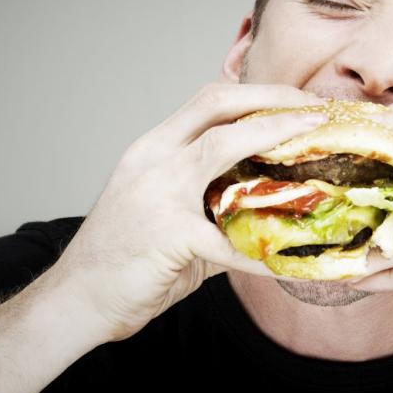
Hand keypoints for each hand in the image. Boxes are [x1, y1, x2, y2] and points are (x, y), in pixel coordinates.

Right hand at [46, 83, 327, 342]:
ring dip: (274, 134)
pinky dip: (262, 251)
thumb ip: (211, 199)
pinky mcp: (166, 235)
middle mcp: (153, 159)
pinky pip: (227, 240)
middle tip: (316, 107)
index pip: (209, 100)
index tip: (296, 97)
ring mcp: (157, 192)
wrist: (75, 300)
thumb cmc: (123, 258)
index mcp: (154, 148)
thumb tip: (268, 200)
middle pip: (217, 104)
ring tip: (316, 136)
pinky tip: (291, 261)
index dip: (257, 93)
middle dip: (272, 97)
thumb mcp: (165, 211)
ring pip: (222, 145)